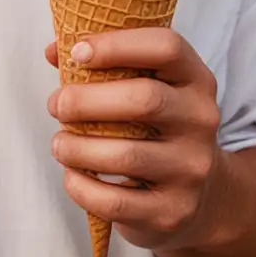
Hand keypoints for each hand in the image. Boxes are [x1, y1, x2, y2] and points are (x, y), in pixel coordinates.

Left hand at [45, 29, 228, 253]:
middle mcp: (201, 121)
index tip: (78, 52)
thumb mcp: (144, 88)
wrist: (201, 196)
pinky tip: (72, 176)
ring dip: (77, 148)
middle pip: (144, 100)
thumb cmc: (155, 129)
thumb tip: (54, 51)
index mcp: (195, 80)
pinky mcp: (173, 212)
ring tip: (59, 144)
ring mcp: (191, 169)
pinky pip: (115, 201)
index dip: (118, 44)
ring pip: (125, 155)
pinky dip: (82, 188)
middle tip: (56, 105)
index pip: (167, 47)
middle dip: (86, 100)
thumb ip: (102, 64)